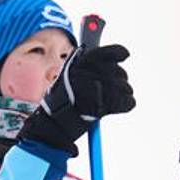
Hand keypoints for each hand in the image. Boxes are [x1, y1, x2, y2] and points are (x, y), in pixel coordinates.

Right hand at [18, 44, 134, 155]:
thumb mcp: (69, 78)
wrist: (52, 126)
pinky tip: (126, 106)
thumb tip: (116, 58)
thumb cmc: (61, 104)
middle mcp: (83, 73)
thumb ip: (89, 68)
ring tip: (121, 98)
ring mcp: (90, 89)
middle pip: (116, 70)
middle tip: (123, 87)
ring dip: (126, 92)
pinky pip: (123, 101)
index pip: (105, 53)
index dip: (118, 52)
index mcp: (77, 64)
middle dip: (122, 79)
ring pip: (122, 86)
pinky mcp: (98, 106)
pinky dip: (127, 104)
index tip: (125, 56)